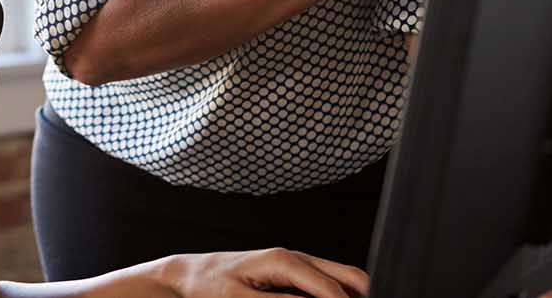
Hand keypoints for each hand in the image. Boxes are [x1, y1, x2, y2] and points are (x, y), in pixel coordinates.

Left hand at [144, 248, 368, 297]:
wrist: (191, 274)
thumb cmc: (210, 286)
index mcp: (285, 261)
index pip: (332, 289)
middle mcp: (297, 257)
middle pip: (351, 277)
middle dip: (360, 297)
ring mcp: (299, 265)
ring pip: (344, 281)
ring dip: (349, 297)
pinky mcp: (295, 275)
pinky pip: (326, 287)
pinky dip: (333, 297)